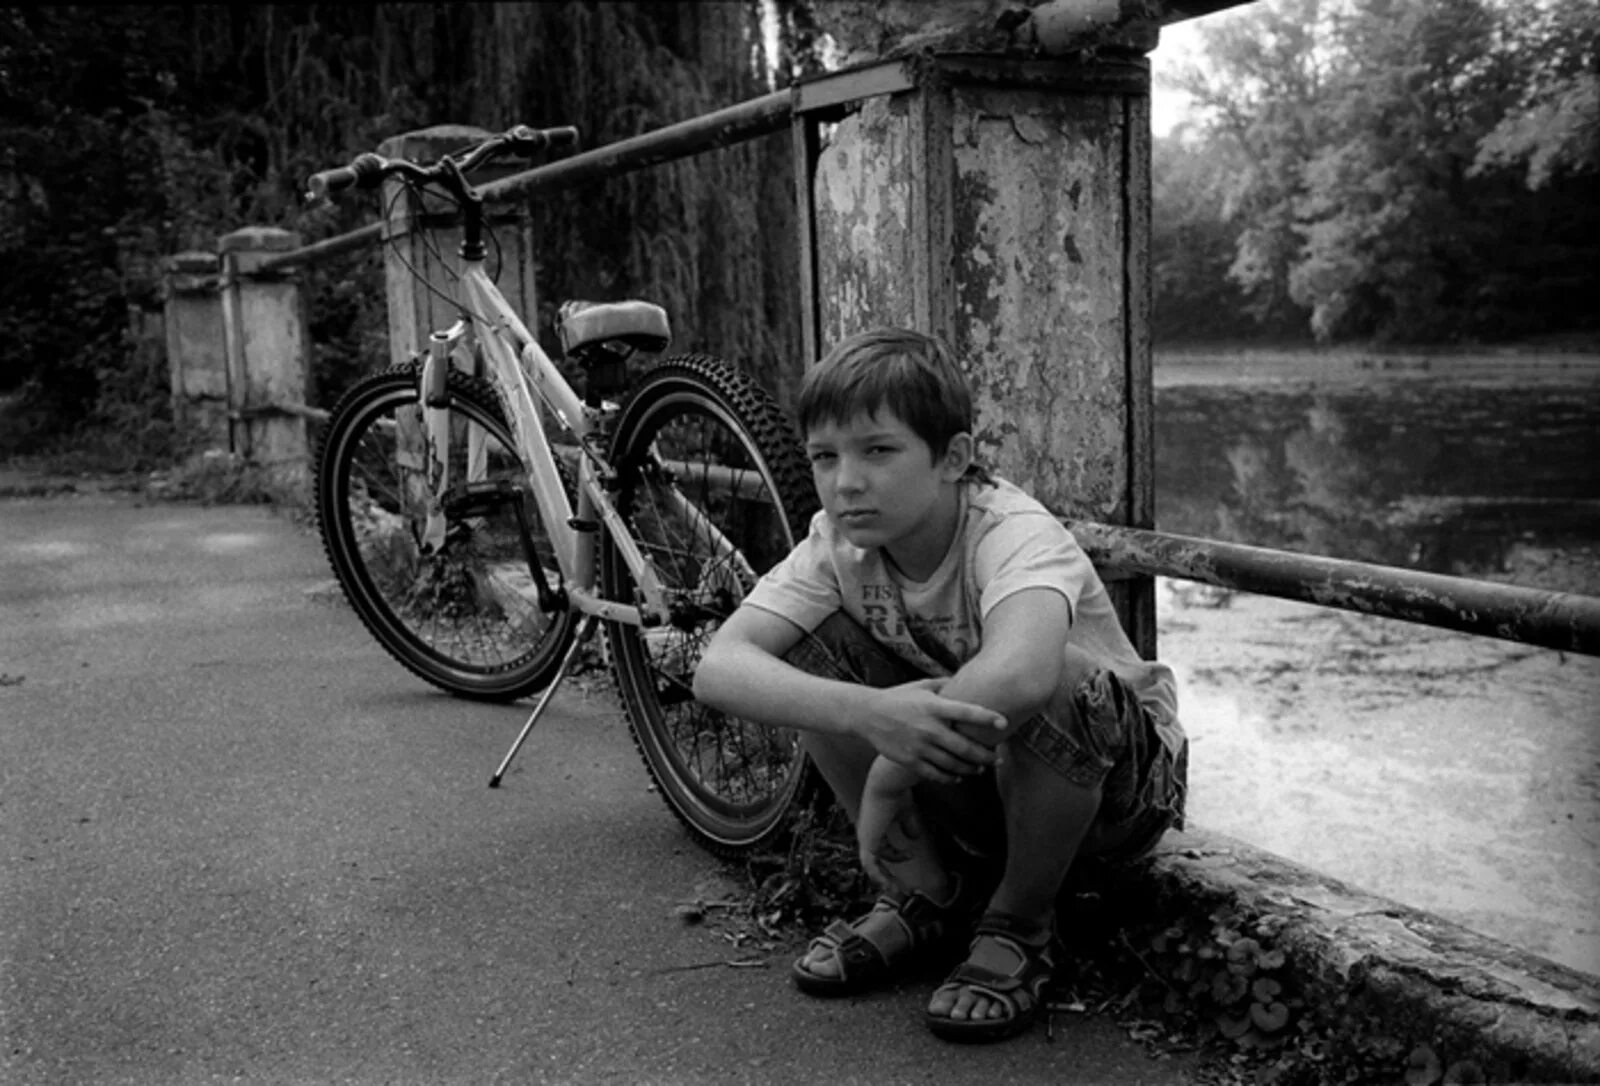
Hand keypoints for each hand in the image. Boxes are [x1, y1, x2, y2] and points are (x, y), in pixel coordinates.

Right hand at [859, 679, 1008, 784]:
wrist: (868, 713)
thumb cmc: (899, 697)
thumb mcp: (922, 686)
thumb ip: (945, 684)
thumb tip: (967, 681)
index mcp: (934, 706)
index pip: (966, 712)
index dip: (987, 718)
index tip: (1004, 723)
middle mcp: (928, 728)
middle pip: (964, 747)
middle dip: (986, 755)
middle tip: (998, 758)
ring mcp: (918, 746)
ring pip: (953, 764)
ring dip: (970, 768)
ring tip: (980, 768)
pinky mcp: (909, 760)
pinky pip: (935, 774)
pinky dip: (950, 777)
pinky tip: (958, 776)